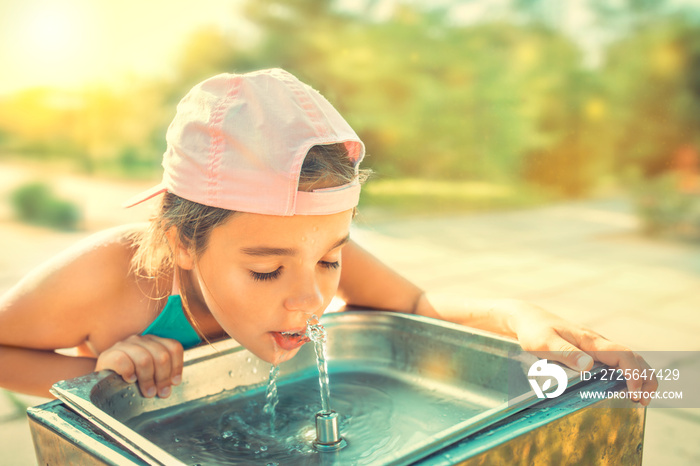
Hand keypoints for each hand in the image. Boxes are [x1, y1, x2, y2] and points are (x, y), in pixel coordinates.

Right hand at [95, 334, 183, 398]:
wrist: (101, 381)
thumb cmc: (130, 379)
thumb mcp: (149, 374)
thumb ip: (162, 375)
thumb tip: (172, 385)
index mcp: (153, 342)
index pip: (173, 348)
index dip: (177, 366)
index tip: (175, 382)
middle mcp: (140, 340)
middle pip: (161, 355)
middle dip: (163, 377)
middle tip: (161, 393)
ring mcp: (124, 345)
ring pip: (144, 359)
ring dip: (148, 379)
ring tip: (148, 392)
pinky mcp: (108, 355)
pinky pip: (122, 361)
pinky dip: (129, 372)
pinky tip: (130, 380)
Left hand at [511, 302, 657, 405]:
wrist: (528, 318)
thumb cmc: (534, 331)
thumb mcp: (544, 343)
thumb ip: (565, 353)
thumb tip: (589, 366)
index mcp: (590, 340)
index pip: (623, 355)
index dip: (633, 374)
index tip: (633, 393)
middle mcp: (598, 342)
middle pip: (633, 357)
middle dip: (645, 378)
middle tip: (644, 401)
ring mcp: (596, 347)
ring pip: (628, 359)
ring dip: (640, 376)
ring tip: (641, 398)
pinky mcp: (591, 351)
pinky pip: (617, 362)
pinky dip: (629, 374)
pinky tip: (625, 388)